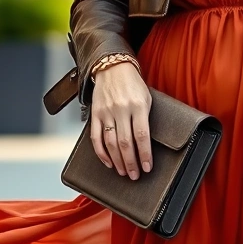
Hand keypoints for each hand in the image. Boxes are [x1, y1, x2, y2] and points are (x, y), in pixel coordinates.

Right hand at [90, 61, 152, 179]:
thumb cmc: (134, 85)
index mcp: (138, 105)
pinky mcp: (95, 114)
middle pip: (126, 142)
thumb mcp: (147, 98)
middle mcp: (121, 109)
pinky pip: (96, 137)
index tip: (147, 167)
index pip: (142, 135)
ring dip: (117, 161)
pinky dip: (101, 153)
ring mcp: (106, 112)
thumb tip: (147, 145)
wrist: (113, 68)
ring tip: (123, 172)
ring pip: (110, 143)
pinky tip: (108, 162)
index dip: (145, 154)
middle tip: (135, 175)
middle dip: (131, 163)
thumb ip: (146, 119)